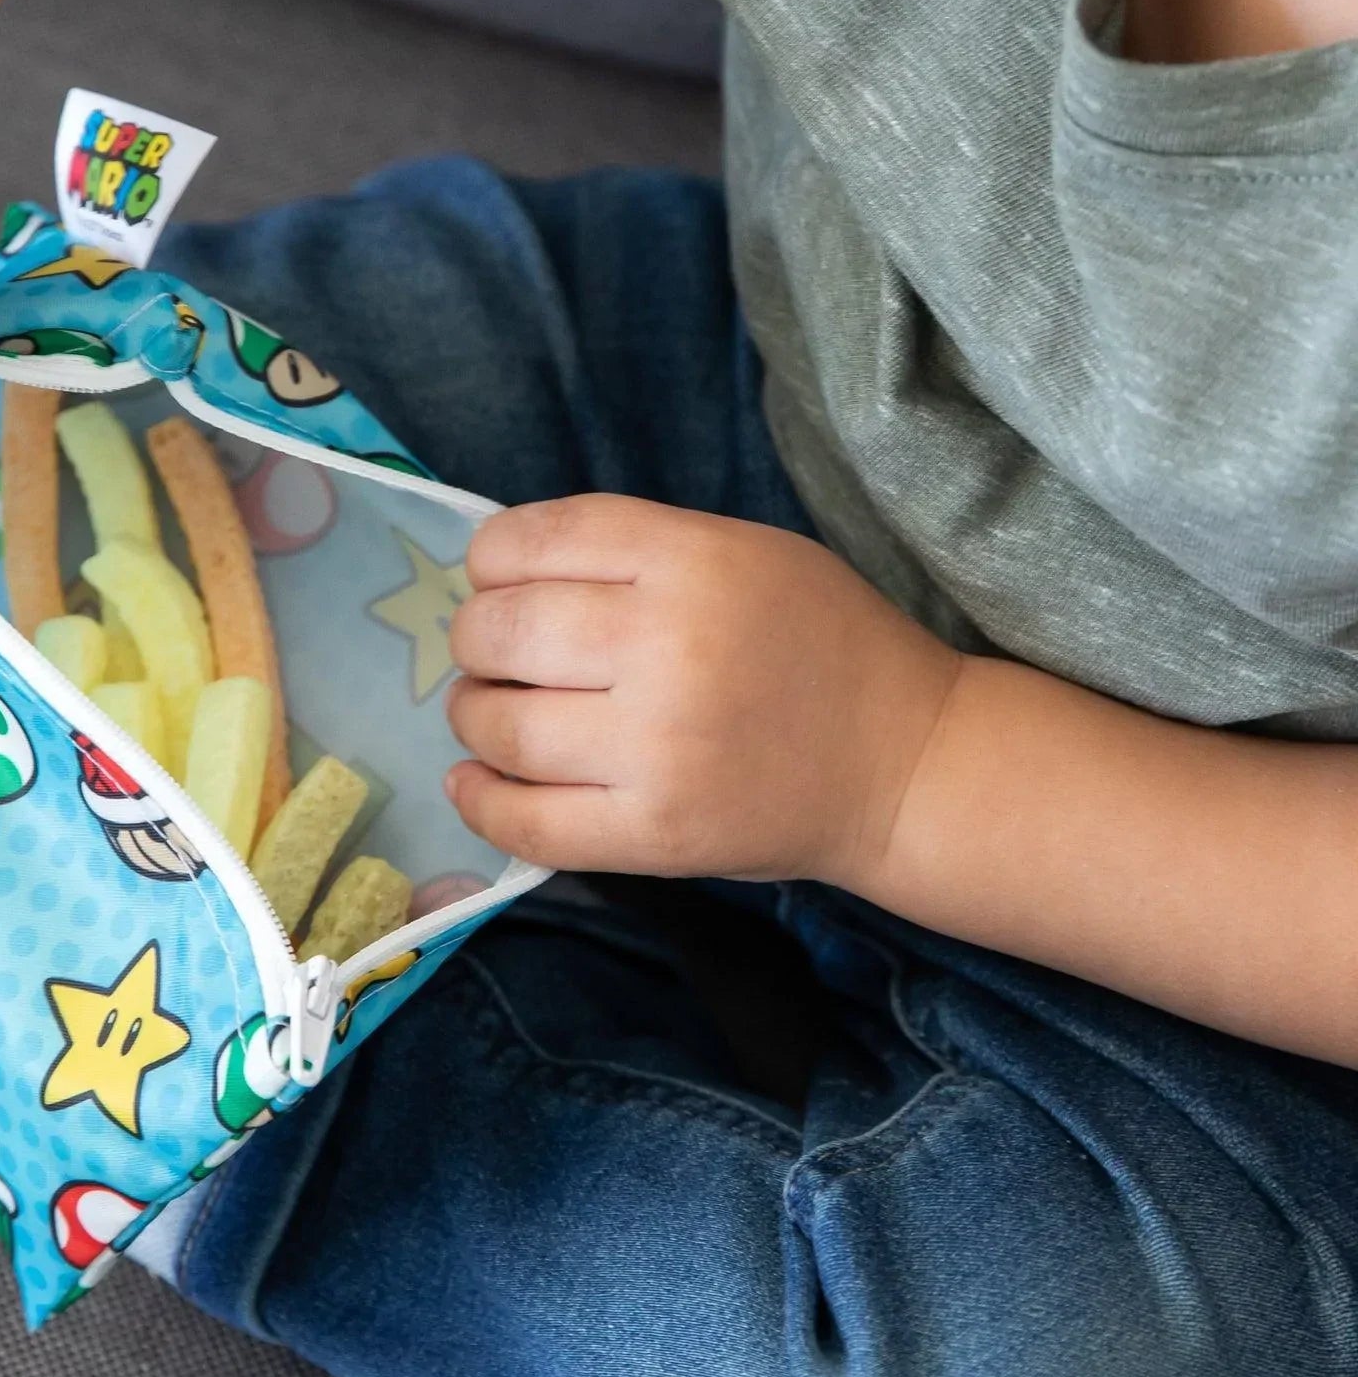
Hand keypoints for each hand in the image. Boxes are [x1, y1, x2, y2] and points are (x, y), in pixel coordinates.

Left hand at [444, 495, 961, 885]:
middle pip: (502, 631)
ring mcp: (659, 749)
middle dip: (474, 638)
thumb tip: (500, 571)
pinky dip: (478, 802)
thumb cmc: (817, 641)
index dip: (489, 559)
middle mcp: (669, 647)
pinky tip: (472, 781)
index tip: (495, 579)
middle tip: (491, 652)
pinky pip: (528, 824)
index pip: (533, 541)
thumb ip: (631, 550)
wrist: (906, 762)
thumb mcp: (741, 551)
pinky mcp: (655, 835)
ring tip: (488, 712)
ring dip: (471, 716)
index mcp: (692, 561)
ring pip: (502, 727)